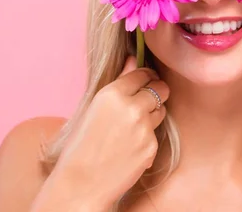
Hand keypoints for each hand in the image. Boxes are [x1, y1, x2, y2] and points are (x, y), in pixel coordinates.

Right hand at [33, 56, 169, 210]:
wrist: (81, 183)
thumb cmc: (81, 144)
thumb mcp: (95, 107)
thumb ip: (119, 82)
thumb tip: (134, 59)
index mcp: (112, 93)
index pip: (143, 73)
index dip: (145, 77)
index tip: (144, 81)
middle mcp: (131, 107)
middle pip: (160, 88)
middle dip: (156, 92)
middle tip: (146, 101)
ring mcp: (144, 127)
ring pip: (161, 110)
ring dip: (153, 113)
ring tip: (132, 127)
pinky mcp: (151, 146)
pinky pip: (155, 133)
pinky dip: (147, 137)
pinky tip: (130, 147)